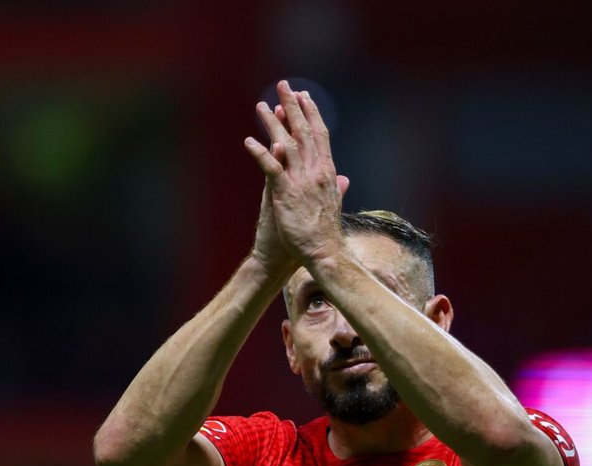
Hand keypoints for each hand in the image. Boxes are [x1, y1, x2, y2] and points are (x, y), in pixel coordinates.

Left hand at [245, 81, 349, 265]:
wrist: (324, 253)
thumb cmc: (326, 232)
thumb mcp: (334, 204)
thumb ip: (337, 188)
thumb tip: (344, 179)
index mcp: (327, 172)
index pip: (319, 135)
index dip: (310, 114)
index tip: (303, 97)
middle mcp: (316, 172)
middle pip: (303, 132)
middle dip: (292, 107)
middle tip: (283, 86)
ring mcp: (301, 182)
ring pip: (287, 145)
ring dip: (272, 124)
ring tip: (260, 107)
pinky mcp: (286, 194)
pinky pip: (271, 168)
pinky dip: (260, 153)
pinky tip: (248, 142)